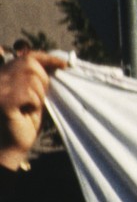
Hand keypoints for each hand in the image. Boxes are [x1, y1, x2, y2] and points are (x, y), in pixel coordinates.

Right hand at [0, 51, 65, 169]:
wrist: (12, 144)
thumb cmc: (24, 121)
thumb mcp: (34, 96)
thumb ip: (39, 80)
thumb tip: (57, 65)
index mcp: (5, 73)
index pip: (27, 57)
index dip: (47, 58)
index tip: (65, 64)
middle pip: (31, 66)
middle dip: (42, 83)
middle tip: (36, 100)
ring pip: (31, 80)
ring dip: (37, 97)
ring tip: (27, 108)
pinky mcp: (2, 100)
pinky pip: (28, 94)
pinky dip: (33, 104)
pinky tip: (24, 112)